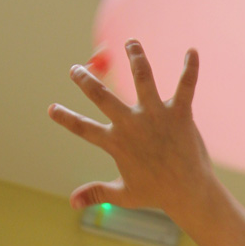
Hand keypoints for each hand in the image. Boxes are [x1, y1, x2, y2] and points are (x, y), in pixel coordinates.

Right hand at [48, 41, 212, 222]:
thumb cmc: (156, 193)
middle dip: (86, 81)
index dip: (66, 119)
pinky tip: (192, 51)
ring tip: (130, 43)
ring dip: (135, 57)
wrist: (189, 193)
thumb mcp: (123, 195)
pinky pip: (186, 86)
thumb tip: (71, 202)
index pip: (84, 129)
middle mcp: (133, 125)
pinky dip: (190, 69)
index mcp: (116, 143)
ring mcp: (156, 116)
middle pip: (103, 96)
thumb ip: (96, 194)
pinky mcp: (180, 114)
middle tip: (75, 70)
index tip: (52, 108)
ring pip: (143, 78)